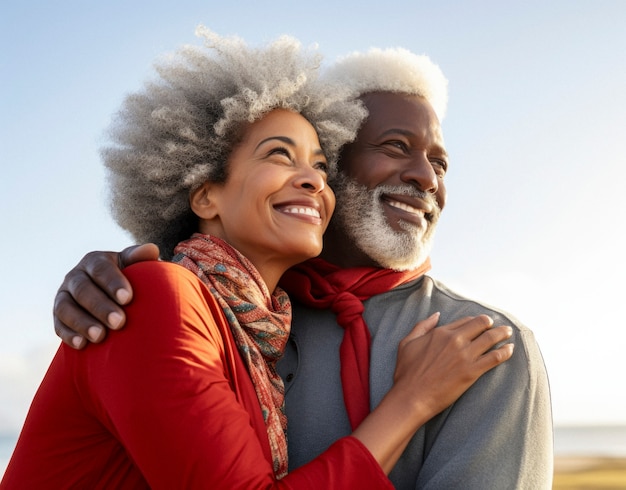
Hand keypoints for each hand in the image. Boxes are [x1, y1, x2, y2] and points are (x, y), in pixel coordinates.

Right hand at [53, 243, 159, 348]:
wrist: (114, 297)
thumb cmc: (130, 280)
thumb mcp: (134, 266)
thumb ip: (140, 258)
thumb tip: (151, 250)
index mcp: (95, 261)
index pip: (102, 269)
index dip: (113, 282)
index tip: (128, 298)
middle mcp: (76, 275)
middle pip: (83, 289)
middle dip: (100, 306)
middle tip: (119, 322)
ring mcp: (64, 295)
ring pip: (65, 307)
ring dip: (82, 322)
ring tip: (99, 337)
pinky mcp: (58, 315)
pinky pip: (58, 324)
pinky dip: (68, 334)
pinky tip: (81, 345)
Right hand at [394, 313, 513, 417]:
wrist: (412, 396)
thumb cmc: (406, 372)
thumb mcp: (407, 342)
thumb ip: (422, 326)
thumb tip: (437, 315)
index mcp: (441, 333)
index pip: (465, 321)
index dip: (475, 321)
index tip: (481, 323)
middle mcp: (455, 340)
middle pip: (480, 325)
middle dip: (491, 324)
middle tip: (499, 326)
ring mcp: (465, 356)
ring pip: (490, 339)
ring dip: (502, 334)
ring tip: (508, 333)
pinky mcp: (472, 371)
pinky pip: (494, 358)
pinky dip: (505, 352)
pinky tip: (510, 349)